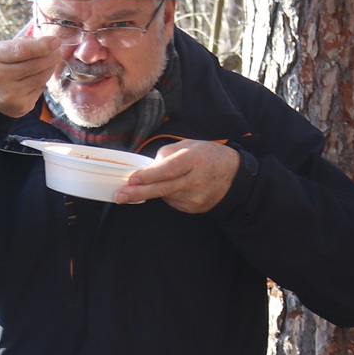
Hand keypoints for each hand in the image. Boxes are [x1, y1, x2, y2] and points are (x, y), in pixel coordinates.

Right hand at [0, 34, 64, 116]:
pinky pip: (40, 89)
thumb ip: (22, 44)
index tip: (55, 41)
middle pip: (36, 64)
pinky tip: (37, 77)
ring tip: (50, 62)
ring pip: (41, 78)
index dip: (43, 45)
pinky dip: (42, 81)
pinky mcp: (20, 106)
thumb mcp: (0, 49)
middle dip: (52, 56)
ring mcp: (10, 94)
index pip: (22, 50)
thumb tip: (50, 43)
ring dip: (50, 68)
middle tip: (57, 51)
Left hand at [115, 139, 241, 212]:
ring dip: (154, 190)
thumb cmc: (207, 156)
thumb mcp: (188, 146)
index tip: (132, 179)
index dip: (150, 176)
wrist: (233, 176)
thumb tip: (145, 170)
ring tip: (160, 181)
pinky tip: (176, 187)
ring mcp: (196, 197)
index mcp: (194, 160)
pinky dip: (167, 195)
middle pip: (164, 188)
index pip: (169, 170)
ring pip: (165, 196)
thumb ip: (165, 156)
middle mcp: (196, 180)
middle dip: (139, 193)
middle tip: (120, 196)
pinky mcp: (195, 208)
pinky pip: (172, 202)